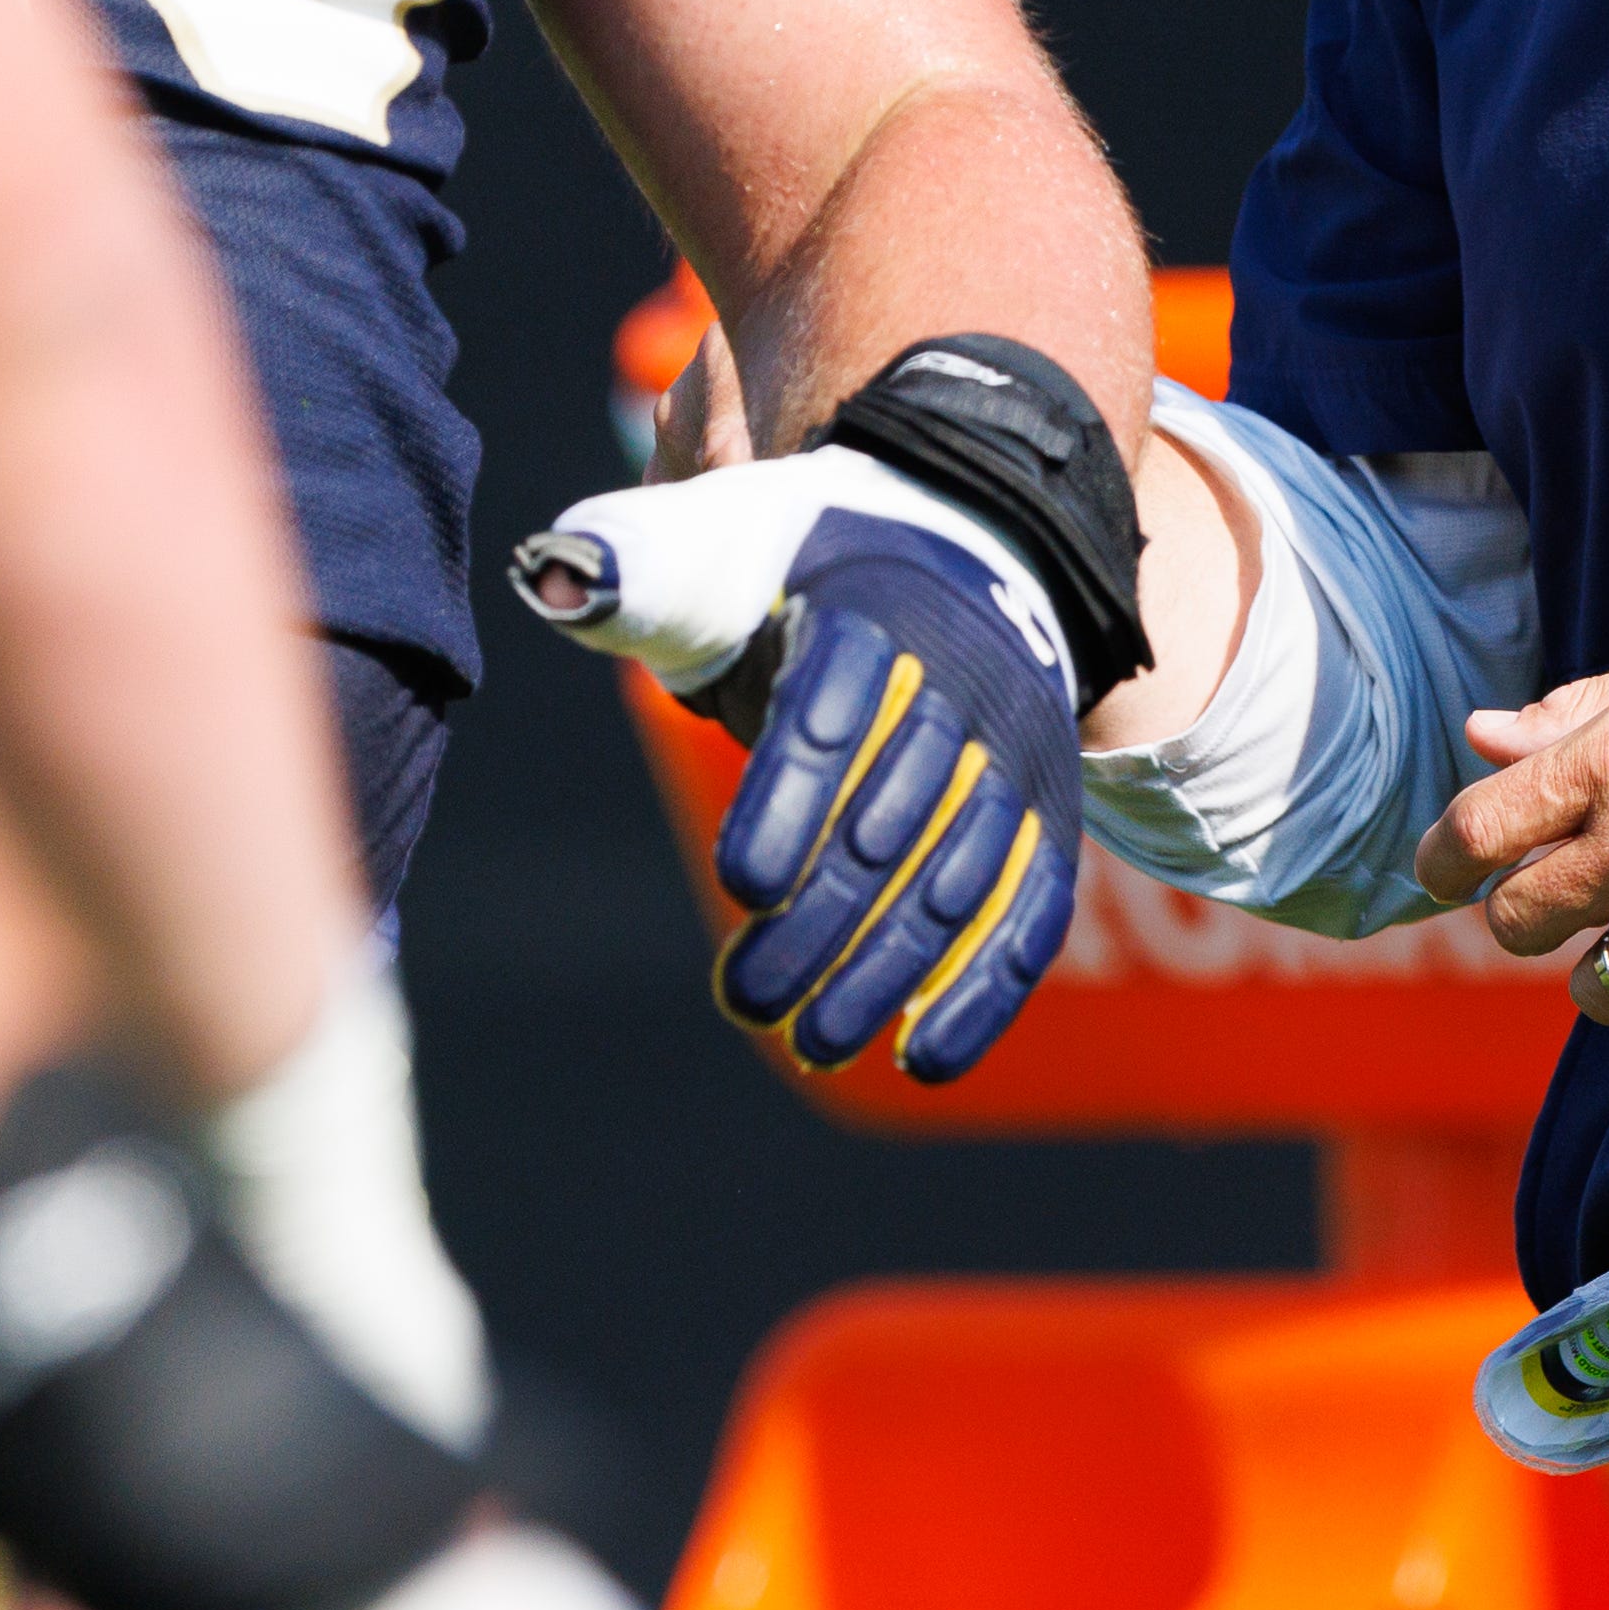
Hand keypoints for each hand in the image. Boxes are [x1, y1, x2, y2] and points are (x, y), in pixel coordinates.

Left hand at [510, 451, 1088, 1081]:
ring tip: (808, 1040)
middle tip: (746, 1001)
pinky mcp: (1046, 814)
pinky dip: (986, 991)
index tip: (744, 887)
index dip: (793, 797)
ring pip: (959, 877)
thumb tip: (563, 582)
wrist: (954, 554)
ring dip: (888, 970)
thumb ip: (639, 575)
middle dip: (822, 921)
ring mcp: (1012, 754)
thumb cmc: (795, 574)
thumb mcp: (719, 548)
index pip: (832, 707)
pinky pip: (1028, 908)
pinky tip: (922, 1062)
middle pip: (890, 817)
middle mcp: (958, 682)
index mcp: (867, 611)